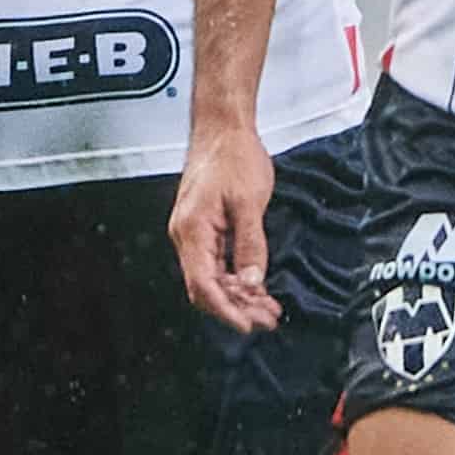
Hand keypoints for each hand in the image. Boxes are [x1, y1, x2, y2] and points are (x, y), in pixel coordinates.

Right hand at [170, 122, 282, 332]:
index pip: (203, 285)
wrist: (222, 129)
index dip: (225, 310)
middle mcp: (186, 236)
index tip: (248, 325)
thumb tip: (253, 281)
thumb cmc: (233, 157)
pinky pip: (217, 263)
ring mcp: (194, 234)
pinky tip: (257, 288)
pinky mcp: (205, 230)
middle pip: (206, 287)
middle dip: (236, 308)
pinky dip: (237, 278)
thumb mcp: (249, 202)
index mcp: (192, 230)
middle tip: (267, 320)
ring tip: (268, 309)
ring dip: (239, 296)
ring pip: (213, 278)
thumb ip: (251, 244)